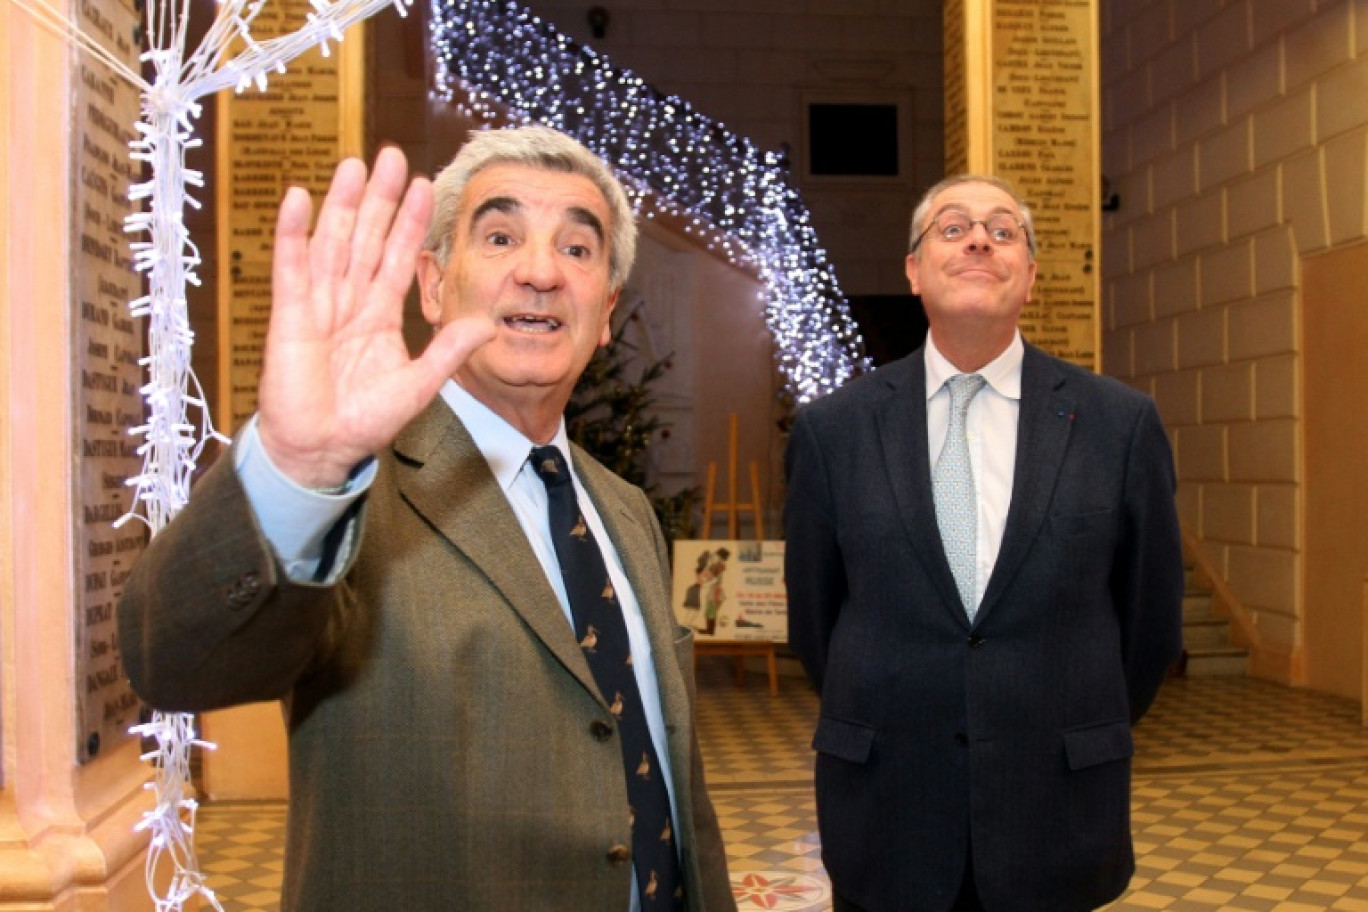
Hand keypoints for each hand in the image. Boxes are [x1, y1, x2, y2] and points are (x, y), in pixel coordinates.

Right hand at [256, 147, 495, 487]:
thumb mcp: (418, 385)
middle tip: (391, 155)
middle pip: (367, 238)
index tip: (425, 185)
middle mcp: (349, 303)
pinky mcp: (288, 316)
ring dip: (342, 204)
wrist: (322, 450)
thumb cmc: (364, 423)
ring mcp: (317, 305)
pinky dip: (291, 233)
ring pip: (332, 243)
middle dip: (380, 198)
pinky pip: (290, 267)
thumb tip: (488, 325)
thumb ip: (448, 353)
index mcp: (379, 316)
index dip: (410, 222)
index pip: (399, 257)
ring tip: (354, 163)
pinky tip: (297, 197)